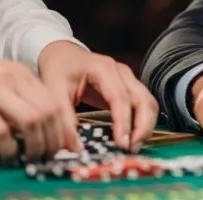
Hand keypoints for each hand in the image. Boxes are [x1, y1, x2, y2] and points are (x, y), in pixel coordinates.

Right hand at [0, 57, 79, 161]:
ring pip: (31, 120)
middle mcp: (11, 79)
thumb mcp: (5, 83)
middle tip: (50, 154)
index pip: (54, 100)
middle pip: (47, 111)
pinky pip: (2, 131)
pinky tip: (10, 154)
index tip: (68, 145)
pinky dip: (10, 147)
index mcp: (21, 73)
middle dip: (53, 138)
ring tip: (32, 156)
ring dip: (36, 144)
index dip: (64, 126)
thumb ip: (27, 98)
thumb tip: (56, 130)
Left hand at [38, 42, 158, 152]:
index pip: (120, 97)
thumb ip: (64, 118)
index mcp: (104, 69)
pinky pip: (144, 104)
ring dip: (146, 125)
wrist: (64, 54)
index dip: (124, 122)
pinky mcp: (130, 87)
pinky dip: (143, 120)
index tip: (122, 143)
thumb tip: (74, 148)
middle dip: (142, 126)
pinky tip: (133, 136)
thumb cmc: (59, 70)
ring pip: (148, 102)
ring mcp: (129, 78)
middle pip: (143, 99)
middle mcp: (122, 72)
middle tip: (132, 148)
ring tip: (134, 145)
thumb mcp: (54, 92)